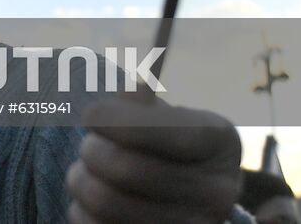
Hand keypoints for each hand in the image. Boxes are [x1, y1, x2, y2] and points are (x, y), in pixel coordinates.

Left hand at [67, 95, 241, 223]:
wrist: (188, 193)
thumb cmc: (168, 143)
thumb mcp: (166, 115)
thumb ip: (142, 103)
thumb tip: (133, 91)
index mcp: (219, 142)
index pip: (162, 131)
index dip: (114, 120)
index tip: (89, 114)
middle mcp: (217, 192)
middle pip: (127, 168)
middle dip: (92, 149)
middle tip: (88, 144)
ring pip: (107, 201)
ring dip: (81, 179)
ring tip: (84, 170)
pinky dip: (81, 210)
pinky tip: (91, 198)